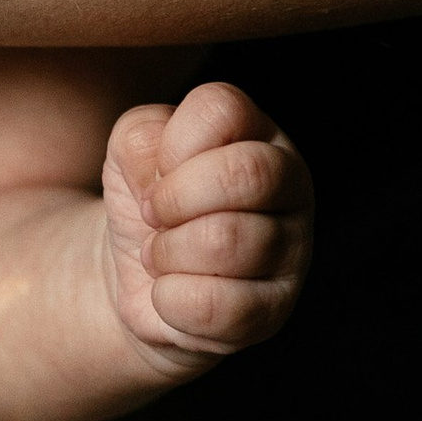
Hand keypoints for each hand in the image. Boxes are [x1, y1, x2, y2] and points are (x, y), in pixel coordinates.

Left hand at [100, 80, 312, 376]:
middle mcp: (290, 186)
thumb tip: (163, 179)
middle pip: (247, 173)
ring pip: (227, 241)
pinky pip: (218, 306)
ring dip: (165, 252)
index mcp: (259, 134)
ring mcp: (292, 251)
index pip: (223, 109)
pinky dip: (170, 299)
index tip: (154, 174)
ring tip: (159, 255)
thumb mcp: (129, 153)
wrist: (138, 278)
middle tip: (152, 217)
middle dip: (175, 199)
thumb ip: (142, 140)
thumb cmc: (147, 201)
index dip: (170, 145)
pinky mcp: (273, 311)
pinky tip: (170, 292)